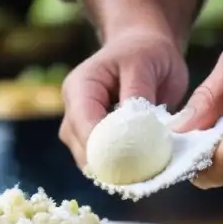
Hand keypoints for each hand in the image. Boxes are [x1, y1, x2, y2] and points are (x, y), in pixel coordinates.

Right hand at [61, 30, 189, 166]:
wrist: (144, 48)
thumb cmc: (145, 52)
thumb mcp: (143, 64)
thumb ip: (137, 94)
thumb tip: (136, 129)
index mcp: (80, 87)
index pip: (84, 124)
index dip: (104, 147)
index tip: (134, 164)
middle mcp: (74, 109)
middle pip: (83, 148)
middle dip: (111, 164)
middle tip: (145, 175)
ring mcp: (82, 127)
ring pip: (91, 161)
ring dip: (117, 169)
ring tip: (148, 172)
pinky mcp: (96, 139)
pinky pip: (104, 161)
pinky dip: (123, 168)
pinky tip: (145, 168)